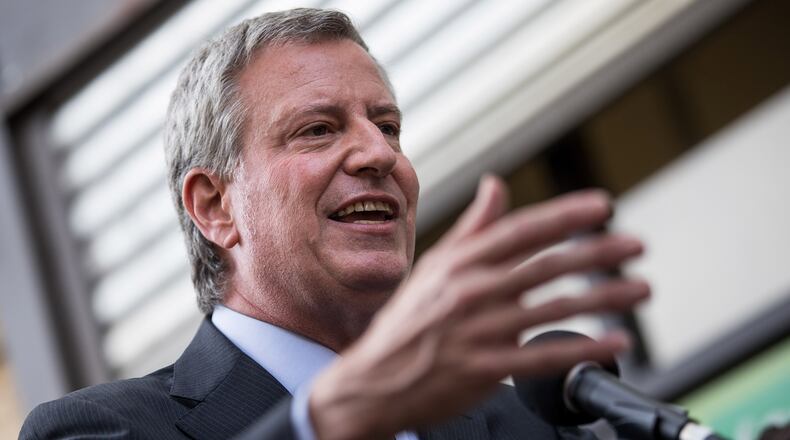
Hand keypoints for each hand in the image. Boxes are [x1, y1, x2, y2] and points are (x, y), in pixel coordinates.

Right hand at [309, 175, 648, 438]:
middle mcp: (471, 292)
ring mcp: (478, 332)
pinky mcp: (486, 370)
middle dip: (597, 253)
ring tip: (641, 289)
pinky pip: (545, 357)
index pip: (521, 231)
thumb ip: (473, 227)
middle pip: (547, 266)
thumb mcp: (434, 266)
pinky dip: (585, 349)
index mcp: (459, 263)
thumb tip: (495, 183)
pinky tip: (615, 342)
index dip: (565, 216)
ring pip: (554, 309)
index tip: (602, 206)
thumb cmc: (408, 321)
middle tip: (637, 245)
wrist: (375, 380)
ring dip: (605, 296)